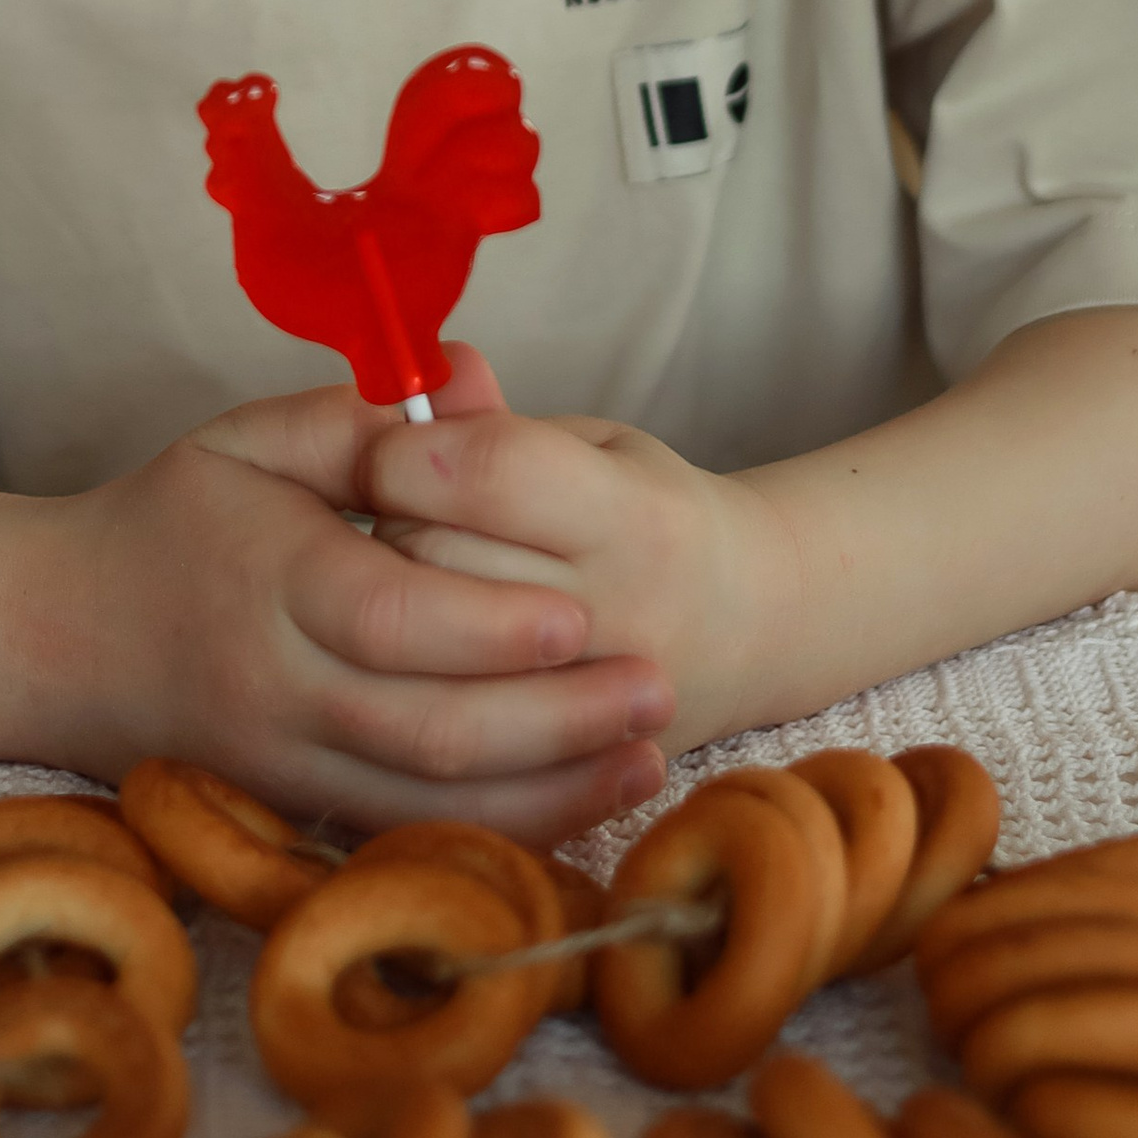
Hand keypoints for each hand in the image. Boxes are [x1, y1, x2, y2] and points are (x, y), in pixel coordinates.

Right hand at [49, 350, 670, 839]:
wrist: (55, 639)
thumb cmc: (166, 521)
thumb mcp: (240, 442)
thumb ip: (350, 422)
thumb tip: (461, 384)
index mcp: (268, 582)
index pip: (389, 618)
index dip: (490, 627)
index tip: (582, 615)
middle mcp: (277, 690)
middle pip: (428, 728)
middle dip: (556, 720)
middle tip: (659, 686)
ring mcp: (285, 767)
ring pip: (429, 804)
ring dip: (550, 790)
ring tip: (648, 757)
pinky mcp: (297, 811)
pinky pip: (408, 836)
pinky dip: (499, 831)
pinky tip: (578, 806)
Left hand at [362, 398, 801, 757]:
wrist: (751, 630)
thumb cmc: (652, 515)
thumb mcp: (598, 448)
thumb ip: (503, 425)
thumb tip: (434, 372)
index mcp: (637, 518)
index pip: (490, 473)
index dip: (411, 448)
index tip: (387, 447)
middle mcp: (620, 618)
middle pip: (441, 559)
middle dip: (393, 522)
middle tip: (401, 512)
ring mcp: (593, 708)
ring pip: (426, 648)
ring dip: (395, 603)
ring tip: (421, 577)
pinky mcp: (564, 766)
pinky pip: (446, 726)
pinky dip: (414, 680)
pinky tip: (424, 648)